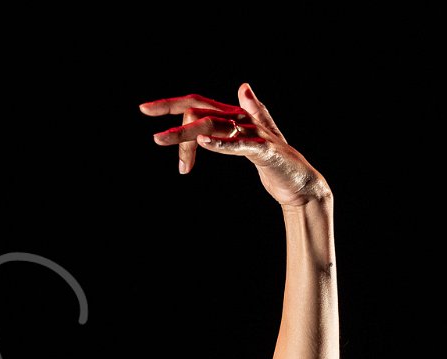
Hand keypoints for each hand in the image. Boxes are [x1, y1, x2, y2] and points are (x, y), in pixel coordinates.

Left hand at [140, 83, 329, 206]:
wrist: (301, 183)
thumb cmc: (276, 163)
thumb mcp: (256, 138)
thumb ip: (251, 111)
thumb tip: (244, 86)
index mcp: (237, 117)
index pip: (199, 104)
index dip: (172, 104)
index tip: (145, 109)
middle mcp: (244, 119)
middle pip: (201, 109)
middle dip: (172, 110)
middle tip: (146, 114)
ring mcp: (255, 134)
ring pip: (214, 125)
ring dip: (185, 133)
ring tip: (160, 139)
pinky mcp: (265, 151)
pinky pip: (240, 145)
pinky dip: (220, 143)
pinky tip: (203, 143)